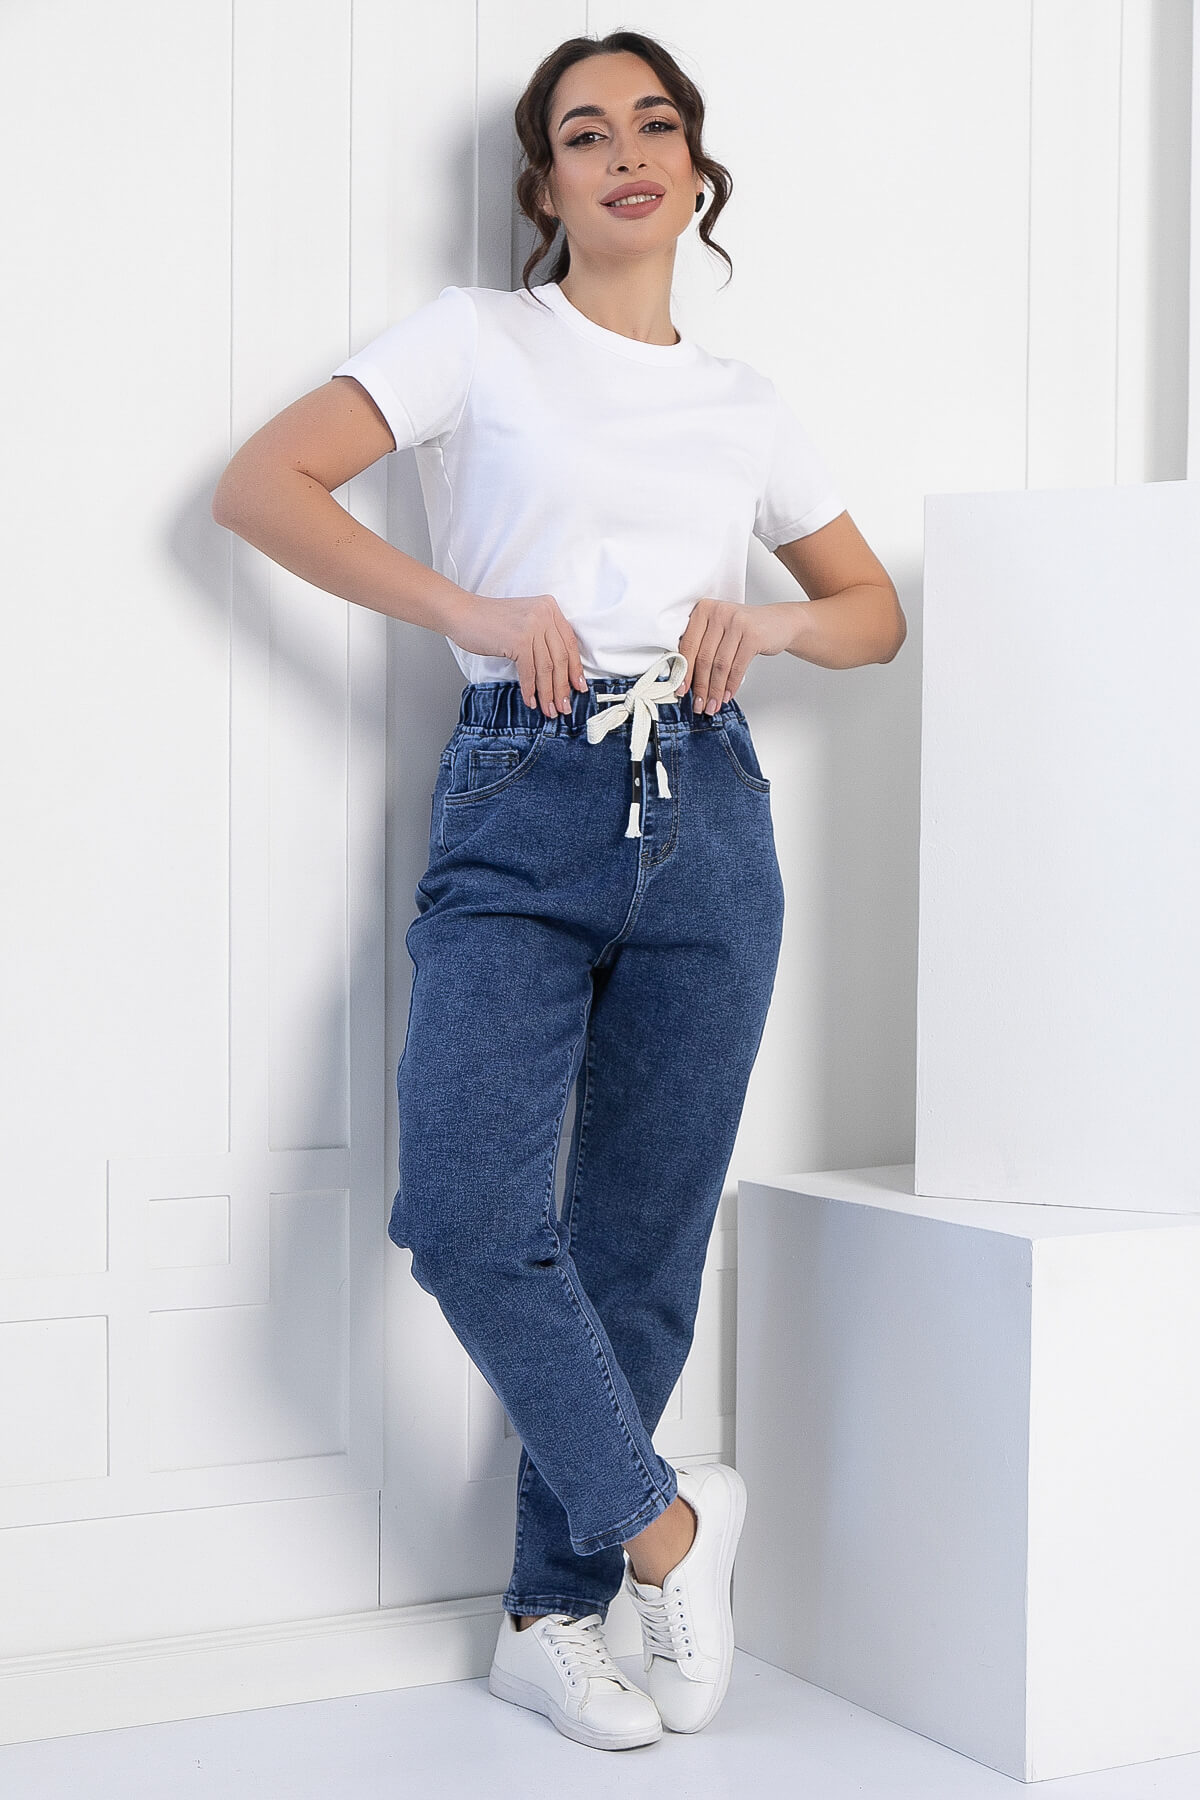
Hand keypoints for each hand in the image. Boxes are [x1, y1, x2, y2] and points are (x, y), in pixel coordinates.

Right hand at [450, 592, 588, 715]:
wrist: (462, 613)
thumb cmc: (490, 622)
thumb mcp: (524, 621)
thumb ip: (543, 637)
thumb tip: (559, 672)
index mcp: (550, 608)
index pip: (569, 643)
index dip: (575, 668)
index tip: (578, 687)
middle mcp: (544, 614)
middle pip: (560, 658)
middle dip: (563, 687)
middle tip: (564, 706)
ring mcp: (532, 626)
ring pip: (546, 668)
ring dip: (548, 693)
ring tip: (549, 710)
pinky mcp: (519, 640)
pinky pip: (529, 672)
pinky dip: (530, 689)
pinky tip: (531, 701)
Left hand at [674, 600, 796, 709]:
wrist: (779, 622)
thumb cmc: (745, 629)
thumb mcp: (720, 631)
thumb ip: (702, 647)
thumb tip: (687, 681)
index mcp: (704, 609)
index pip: (688, 645)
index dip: (684, 671)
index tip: (681, 690)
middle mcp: (719, 612)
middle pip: (704, 658)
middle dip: (700, 687)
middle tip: (698, 705)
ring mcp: (737, 622)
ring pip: (720, 665)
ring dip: (715, 690)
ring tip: (712, 705)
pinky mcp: (753, 635)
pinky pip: (737, 667)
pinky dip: (731, 685)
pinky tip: (727, 696)